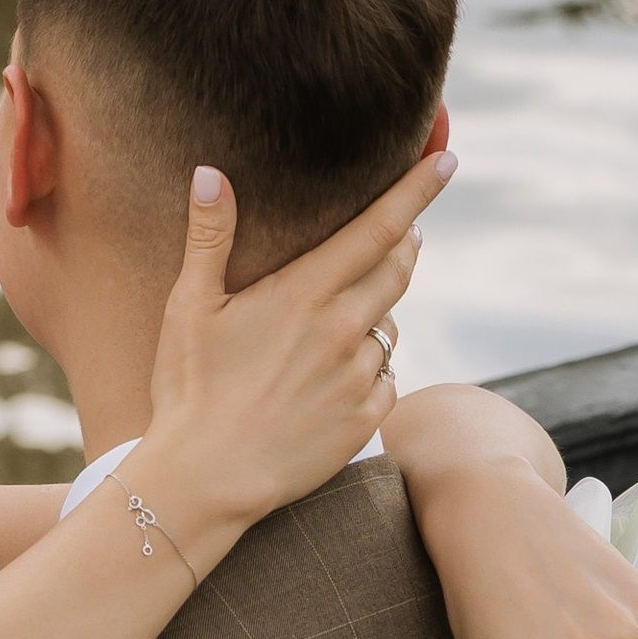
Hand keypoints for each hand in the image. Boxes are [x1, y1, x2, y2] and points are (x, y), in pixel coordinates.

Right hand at [139, 149, 453, 558]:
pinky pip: (385, 378)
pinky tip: (332, 378)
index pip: (380, 226)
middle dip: (405, 242)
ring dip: (377, 311)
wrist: (206, 480)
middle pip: (399, 267)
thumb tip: (211, 172)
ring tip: (339, 321)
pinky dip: (369, 368)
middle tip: (402, 231)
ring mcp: (360, 377)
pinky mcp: (367, 418)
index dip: (418, 188)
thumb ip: (209, 237)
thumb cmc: (189, 391)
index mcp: (305, 293)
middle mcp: (344, 329)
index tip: (448, 158)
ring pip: (390, 325)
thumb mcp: (189, 308)